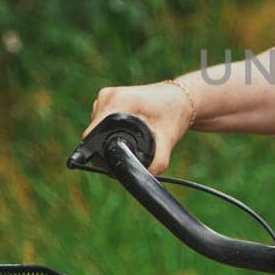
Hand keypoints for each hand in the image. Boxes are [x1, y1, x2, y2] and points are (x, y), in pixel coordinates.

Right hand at [80, 80, 197, 174]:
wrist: (182, 99)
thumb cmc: (175, 114)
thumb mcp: (168, 138)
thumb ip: (157, 162)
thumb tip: (144, 178)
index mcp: (117, 101)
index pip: (93, 133)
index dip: (102, 151)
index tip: (120, 156)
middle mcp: (107, 97)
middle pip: (95, 132)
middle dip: (111, 144)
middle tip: (136, 145)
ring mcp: (106, 97)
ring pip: (98, 128)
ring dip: (113, 136)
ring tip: (138, 133)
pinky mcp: (108, 100)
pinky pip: (103, 122)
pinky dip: (114, 129)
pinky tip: (133, 127)